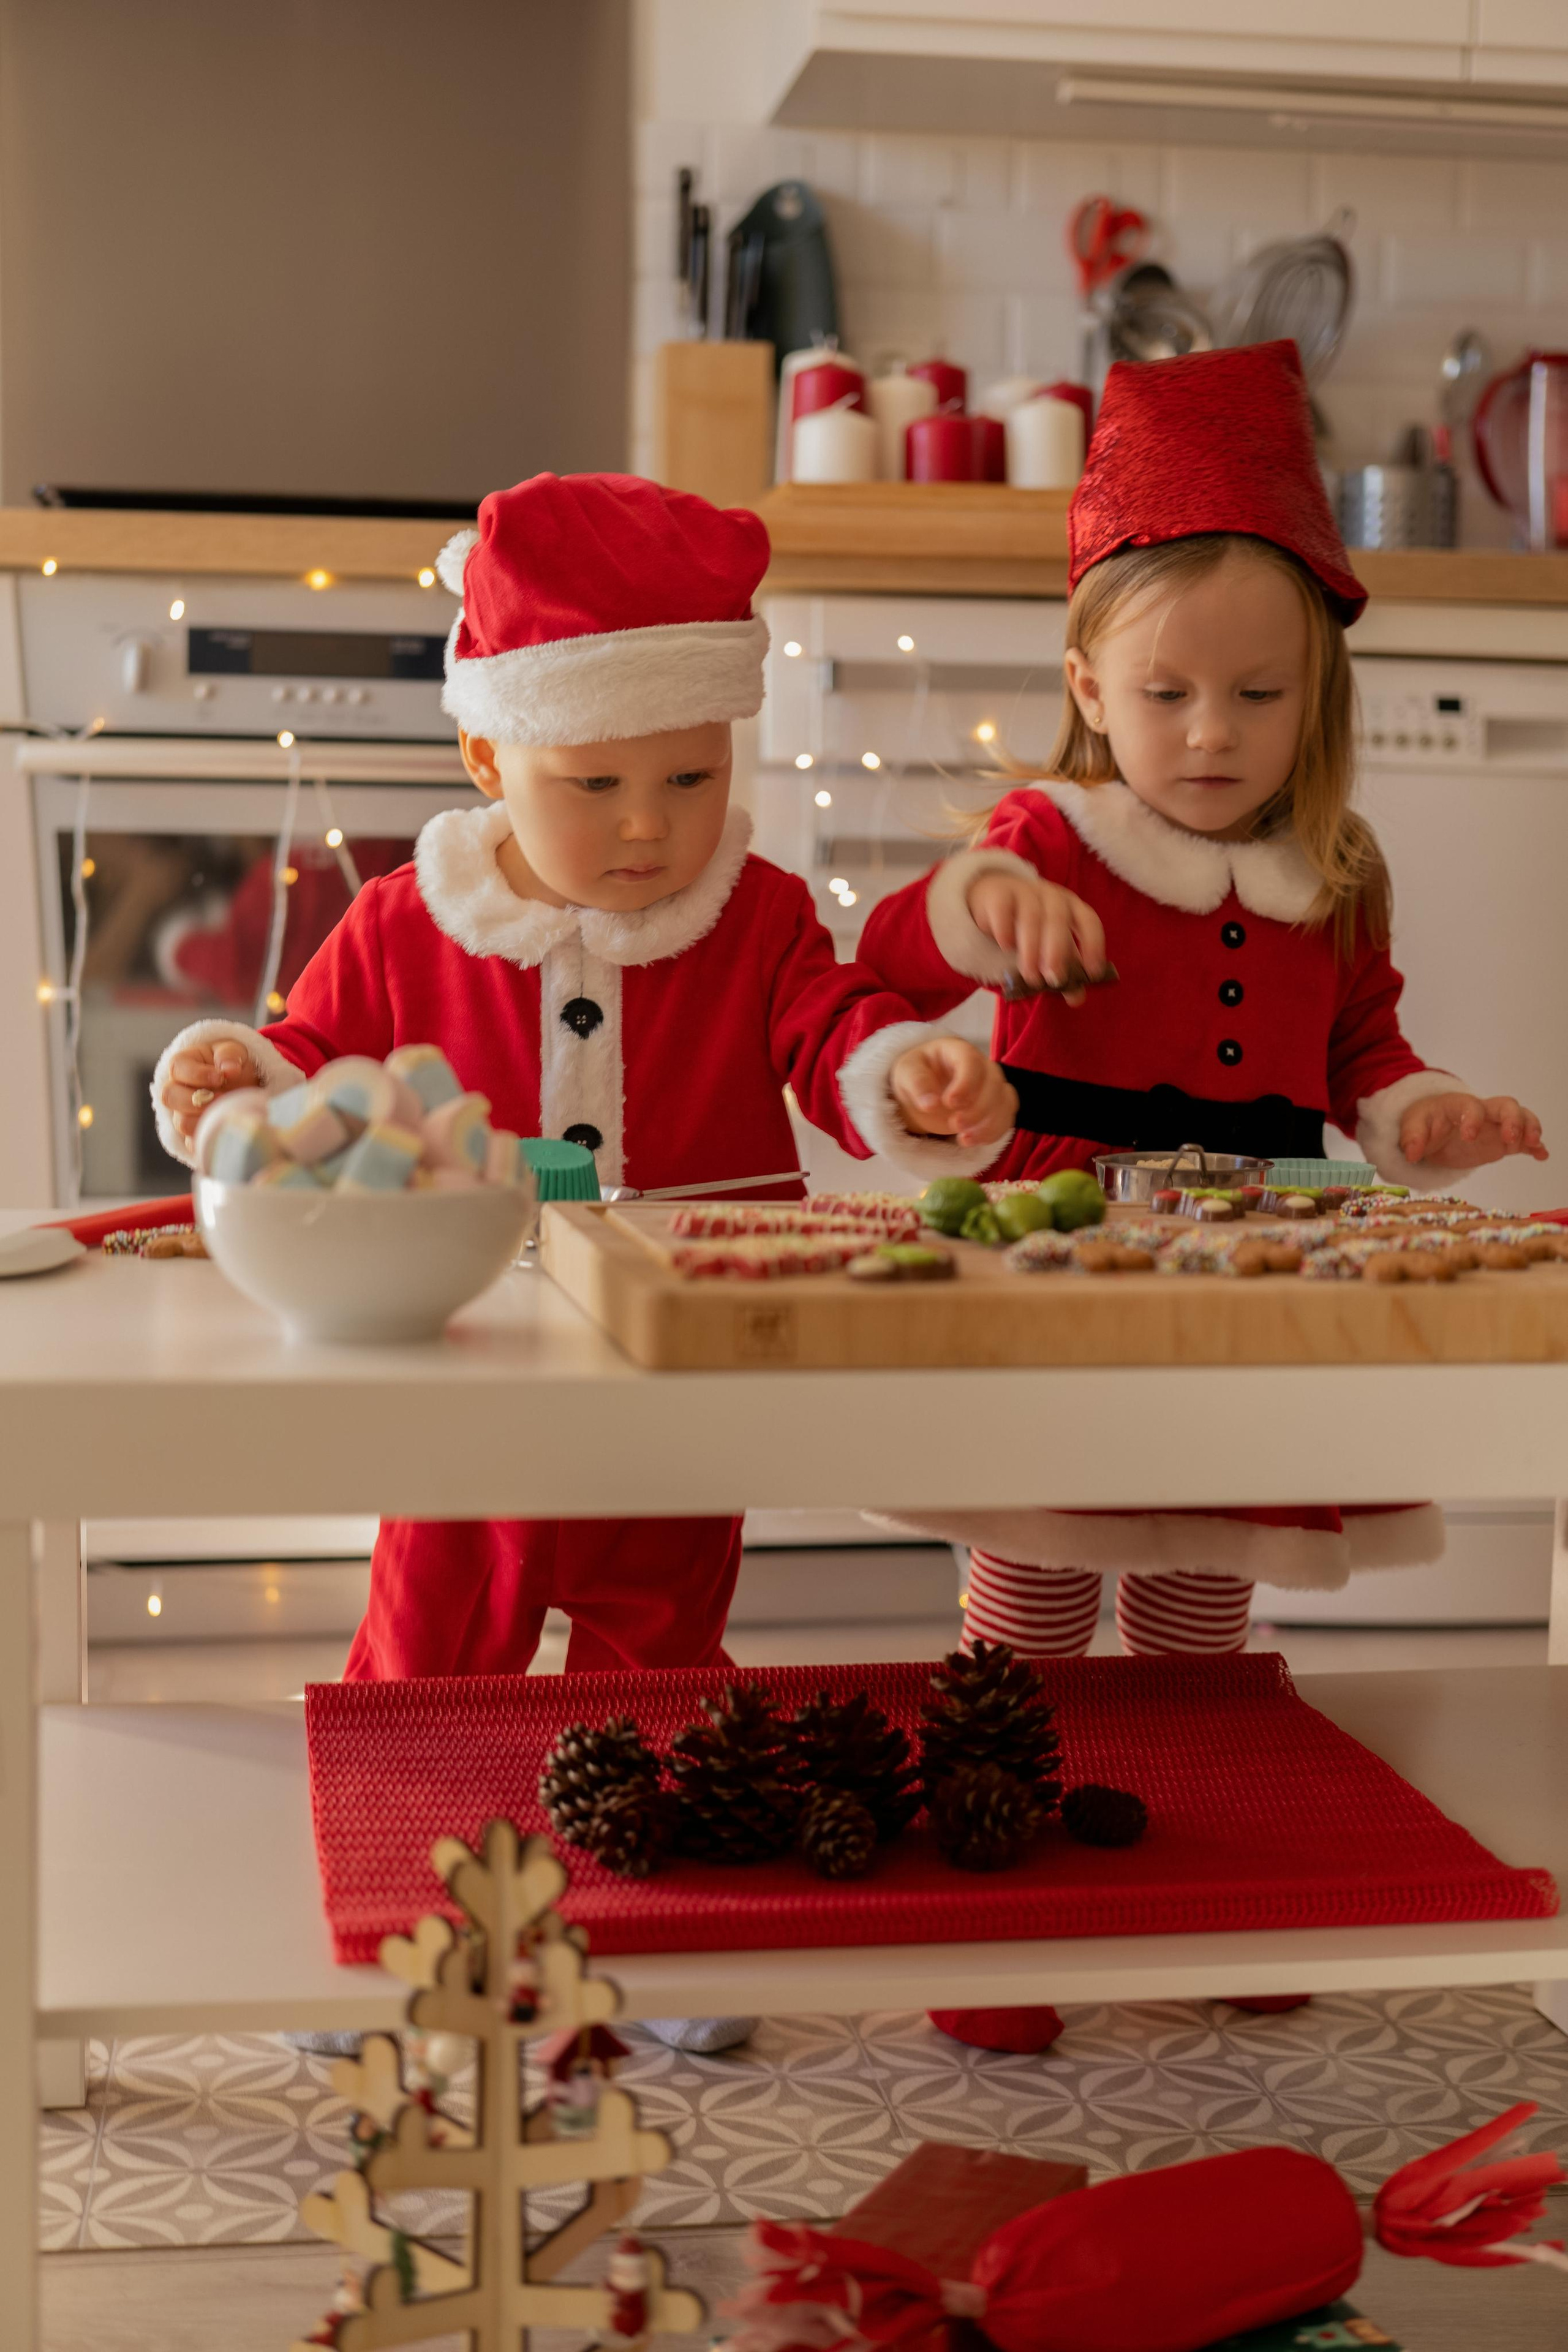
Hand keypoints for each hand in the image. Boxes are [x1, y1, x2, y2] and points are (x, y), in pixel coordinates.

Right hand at [161, 1040, 260, 1150]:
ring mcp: (181, 1113)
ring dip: (203, 1119)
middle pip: (169, 1097)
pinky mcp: (192, 1133)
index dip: (197, 1074)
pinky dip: (207, 1139)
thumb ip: (229, 1055)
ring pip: (180, 1122)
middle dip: (196, 1100)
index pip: (177, 1068)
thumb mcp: (234, 1052)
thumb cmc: (232, 1065)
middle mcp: (176, 1089)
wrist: (243, 1086)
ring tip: (225, 1113)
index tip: (221, 1077)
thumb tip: (230, 1069)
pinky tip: (223, 1131)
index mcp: (182, 1064)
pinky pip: (192, 1142)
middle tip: (222, 1097)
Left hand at [891, 1038, 1016, 1148]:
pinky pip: (1005, 1118)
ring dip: (989, 1124)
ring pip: (1004, 1102)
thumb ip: (917, 1083)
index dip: (966, 1083)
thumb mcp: (907, 1073)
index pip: (972, 1062)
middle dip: (978, 1108)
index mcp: (959, 1051)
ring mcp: (992, 1086)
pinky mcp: (996, 1105)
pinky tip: (971, 1141)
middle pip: (993, 1083)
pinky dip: (993, 1132)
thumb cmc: (917, 1074)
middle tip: (956, 1124)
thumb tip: (930, 1104)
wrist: (924, 1089)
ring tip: (964, 1139)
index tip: (949, 1103)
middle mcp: (981, 1065)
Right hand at [968, 872, 1106, 1003]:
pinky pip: (1003, 909)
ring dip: (1031, 949)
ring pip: (1031, 916)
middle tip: (1054, 978)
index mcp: (1071, 908)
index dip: (1093, 946)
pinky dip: (1005, 929)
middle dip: (1057, 951)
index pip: (1089, 921)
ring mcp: (1025, 892)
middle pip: (1058, 919)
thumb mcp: (1049, 949)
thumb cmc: (1029, 928)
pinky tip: (1006, 946)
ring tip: (1030, 975)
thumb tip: (1077, 998)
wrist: (994, 901)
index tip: (1092, 973)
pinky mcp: (999, 894)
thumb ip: (1065, 972)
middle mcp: (1052, 897)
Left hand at [1400, 1091, 1547, 1169]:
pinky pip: (1522, 1140)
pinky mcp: (1501, 1142)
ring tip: (1533, 1144)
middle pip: (1506, 1105)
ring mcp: (1495, 1126)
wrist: (1430, 1130)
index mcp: (1458, 1105)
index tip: (1468, 1137)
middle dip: (1513, 1119)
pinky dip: (1534, 1146)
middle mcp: (1482, 1112)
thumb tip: (1412, 1153)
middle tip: (1511, 1139)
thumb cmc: (1423, 1123)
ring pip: (1521, 1118)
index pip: (1471, 1106)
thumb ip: (1412, 1138)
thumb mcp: (1411, 1128)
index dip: (1472, 1118)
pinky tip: (1541, 1155)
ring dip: (1529, 1129)